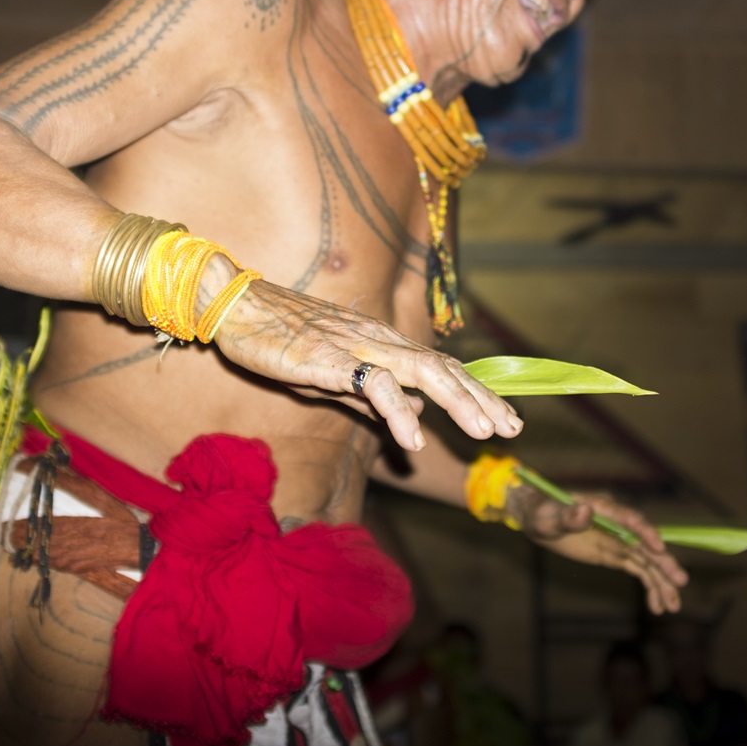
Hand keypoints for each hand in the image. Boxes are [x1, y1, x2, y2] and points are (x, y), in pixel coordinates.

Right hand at [213, 280, 521, 451]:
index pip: (440, 365)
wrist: (233, 306)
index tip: (504, 418)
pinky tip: (413, 439)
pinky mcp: (329, 358)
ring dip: (459, 401)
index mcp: (381, 343)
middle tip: (513, 429)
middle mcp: (378, 340)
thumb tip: (415, 415)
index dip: (475, 390)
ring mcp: (356, 346)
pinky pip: (373, 383)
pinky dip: (398, 411)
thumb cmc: (277, 338)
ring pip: (423, 371)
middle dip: (482, 397)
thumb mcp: (333, 374)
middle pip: (444, 367)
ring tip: (484, 432)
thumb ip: (373, 395)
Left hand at [528, 491, 687, 613]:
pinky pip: (639, 570)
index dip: (645, 532)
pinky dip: (650, 587)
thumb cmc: (542, 512)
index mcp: (605, 509)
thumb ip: (567, 515)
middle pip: (646, 543)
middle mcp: (619, 524)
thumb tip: (584, 511)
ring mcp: (619, 540)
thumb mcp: (549, 516)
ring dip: (662, 582)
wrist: (538, 518)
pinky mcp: (616, 553)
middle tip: (680, 581)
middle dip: (663, 562)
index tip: (658, 546)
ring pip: (647, 561)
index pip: (630, 519)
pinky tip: (658, 607)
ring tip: (673, 606)